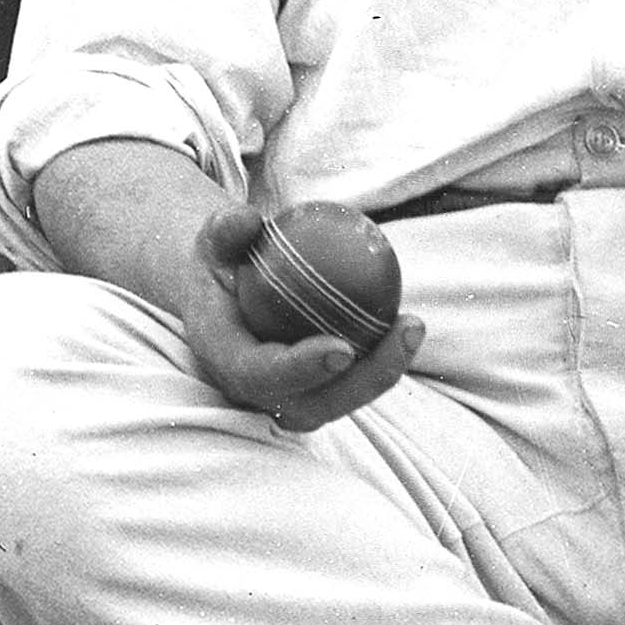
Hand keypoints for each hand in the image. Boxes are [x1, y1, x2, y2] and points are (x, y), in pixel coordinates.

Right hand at [175, 195, 411, 430]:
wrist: (218, 302)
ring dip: (383, 371)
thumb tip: (250, 220)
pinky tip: (408, 324)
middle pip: (314, 405)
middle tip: (401, 330)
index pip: (261, 377)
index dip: (300, 370)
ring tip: (412, 325)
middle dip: (365, 380)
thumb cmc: (218, 267)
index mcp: (224, 362)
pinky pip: (351, 385)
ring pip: (341, 401)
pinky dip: (381, 360)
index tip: (341, 348)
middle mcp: (255, 394)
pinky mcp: (312, 394)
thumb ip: (225, 230)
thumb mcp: (212, 241)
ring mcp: (286, 400)